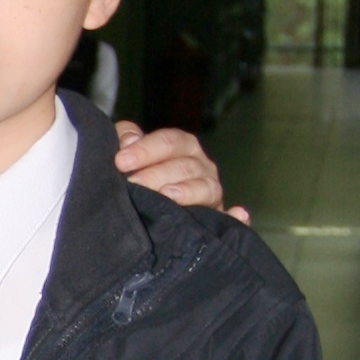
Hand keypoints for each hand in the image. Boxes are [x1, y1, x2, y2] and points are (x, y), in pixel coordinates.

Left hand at [112, 119, 249, 224]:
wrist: (150, 210)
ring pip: (204, 188)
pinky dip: (236, 217)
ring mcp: (212, 192)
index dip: (145, 149)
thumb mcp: (130, 154)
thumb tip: (128, 140)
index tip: (121, 161)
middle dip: (157, 174)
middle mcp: (202, 166)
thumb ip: (126, 140)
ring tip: (168, 196)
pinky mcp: (218, 218)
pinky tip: (238, 215)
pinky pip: (231, 218)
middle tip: (134, 184)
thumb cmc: (140, 175)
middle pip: (184, 166)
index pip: (169, 142)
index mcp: (183, 147)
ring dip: (187, 192)